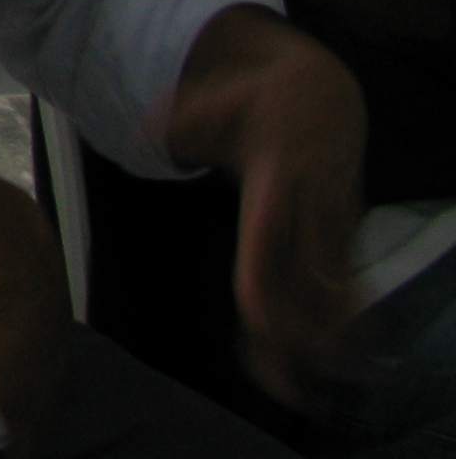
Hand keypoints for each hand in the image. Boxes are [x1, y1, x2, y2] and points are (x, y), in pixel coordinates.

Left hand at [161, 4, 369, 411]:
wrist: (322, 93)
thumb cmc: (251, 103)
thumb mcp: (207, 102)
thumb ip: (170, 125)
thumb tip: (130, 137)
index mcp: (274, 181)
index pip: (273, 241)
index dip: (268, 280)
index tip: (256, 316)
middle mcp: (311, 210)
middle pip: (308, 283)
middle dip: (294, 332)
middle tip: (268, 375)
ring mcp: (333, 227)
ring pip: (335, 295)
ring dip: (317, 341)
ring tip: (285, 384)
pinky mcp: (345, 239)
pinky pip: (347, 292)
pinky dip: (337, 329)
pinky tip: (312, 362)